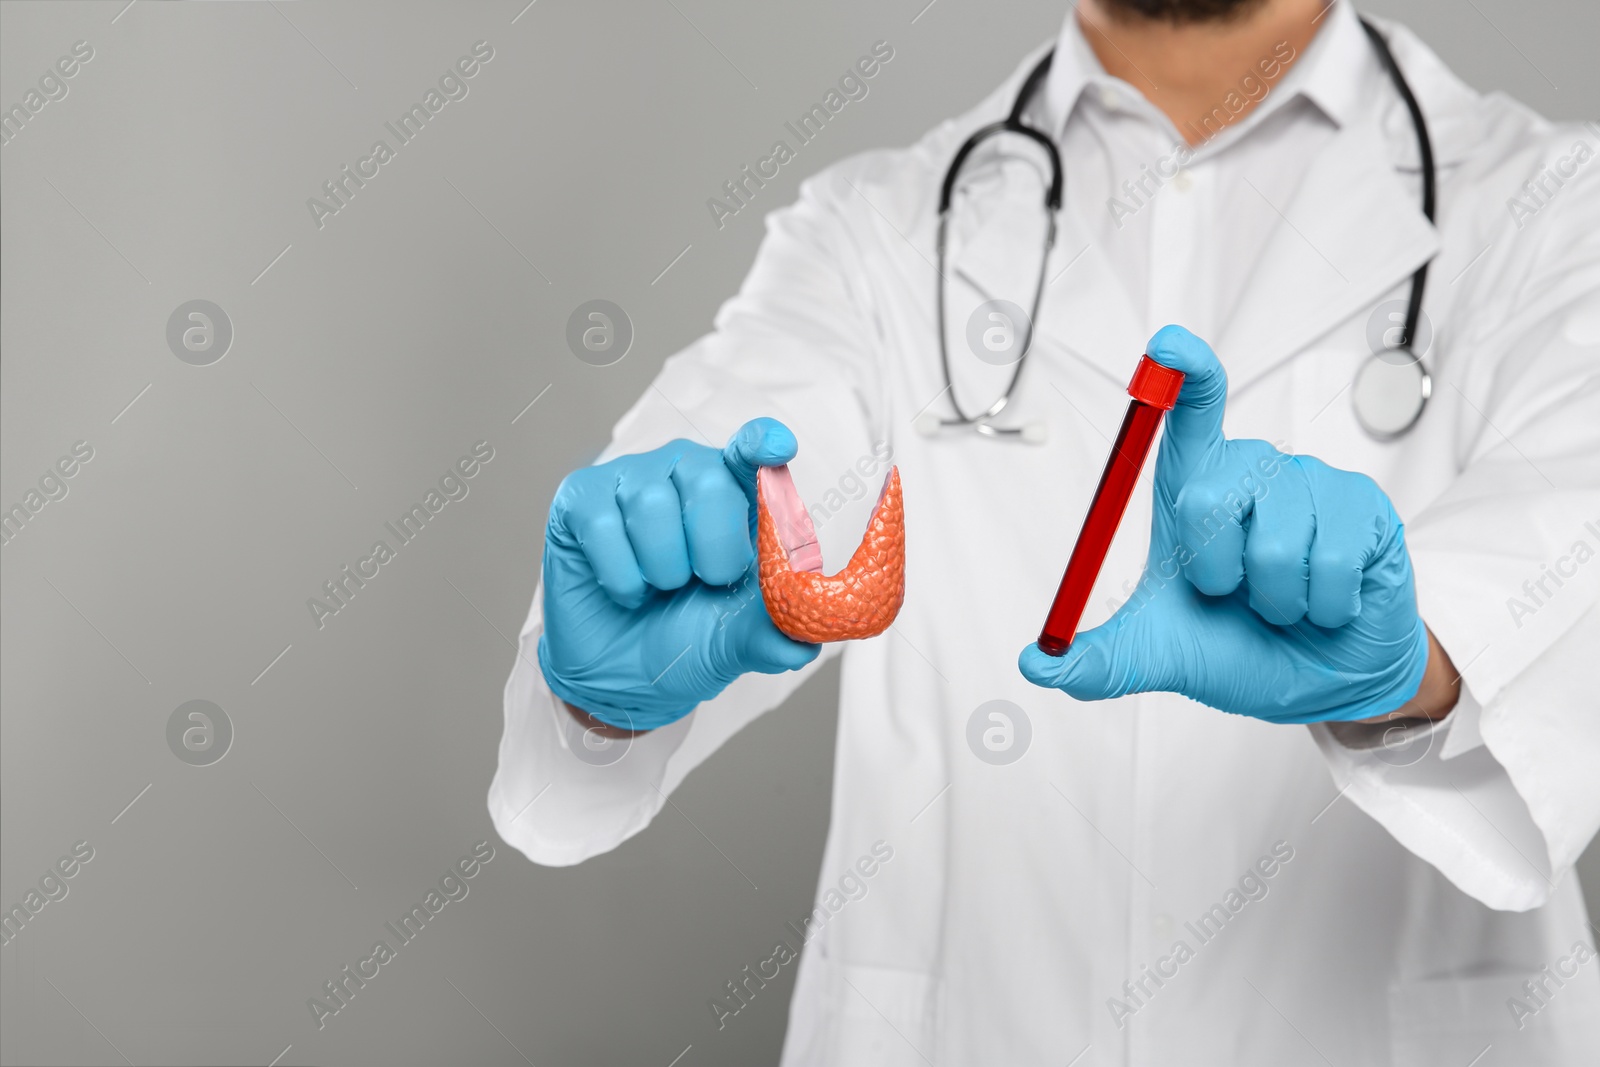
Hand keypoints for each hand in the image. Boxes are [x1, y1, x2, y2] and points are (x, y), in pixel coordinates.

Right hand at [538, 418, 819, 730]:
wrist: (622, 676)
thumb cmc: (687, 638)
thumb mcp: (736, 642)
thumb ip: (772, 635)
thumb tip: (801, 646)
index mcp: (735, 492)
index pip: (751, 450)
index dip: (762, 443)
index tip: (777, 449)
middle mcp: (683, 472)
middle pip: (707, 480)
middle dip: (713, 547)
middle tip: (705, 581)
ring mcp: (629, 480)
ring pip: (651, 503)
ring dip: (661, 568)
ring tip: (659, 588)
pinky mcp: (580, 499)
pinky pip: (603, 525)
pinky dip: (620, 576)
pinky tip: (625, 590)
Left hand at [1018, 326, 1431, 723]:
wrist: (1322, 683)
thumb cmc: (1237, 647)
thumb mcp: (1157, 656)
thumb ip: (1097, 661)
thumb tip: (1037, 664)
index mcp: (1195, 487)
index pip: (1188, 410)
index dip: (1182, 373)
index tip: (1168, 344)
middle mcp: (1250, 471)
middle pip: (1208, 495)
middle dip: (1218, 576)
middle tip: (1239, 596)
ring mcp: (1311, 483)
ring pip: (1274, 546)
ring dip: (1276, 602)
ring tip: (1287, 603)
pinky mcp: (1365, 506)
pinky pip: (1331, 563)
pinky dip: (1322, 608)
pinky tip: (1326, 605)